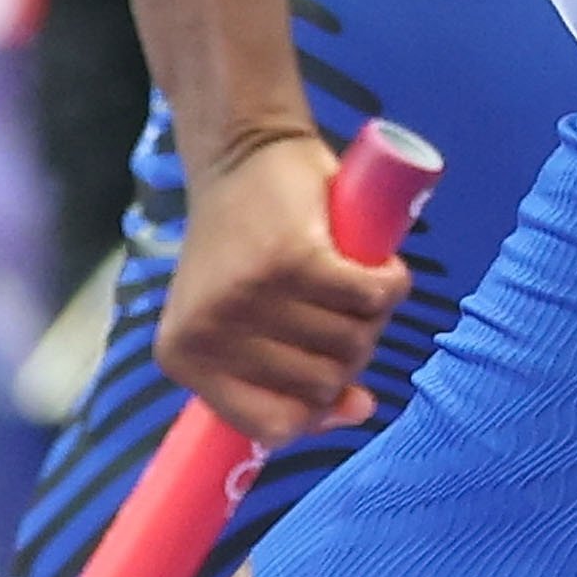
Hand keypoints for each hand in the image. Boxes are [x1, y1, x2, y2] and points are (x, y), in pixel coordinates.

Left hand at [155, 125, 408, 444]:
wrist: (240, 150)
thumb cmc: (241, 239)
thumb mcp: (239, 318)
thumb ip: (286, 373)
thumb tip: (362, 410)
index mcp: (186, 360)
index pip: (269, 426)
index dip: (317, 413)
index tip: (342, 386)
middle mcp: (211, 336)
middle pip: (320, 385)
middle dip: (352, 354)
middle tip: (346, 312)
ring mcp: (251, 298)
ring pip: (352, 342)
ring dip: (372, 316)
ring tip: (358, 282)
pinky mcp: (295, 258)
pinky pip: (371, 297)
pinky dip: (390, 284)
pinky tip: (382, 265)